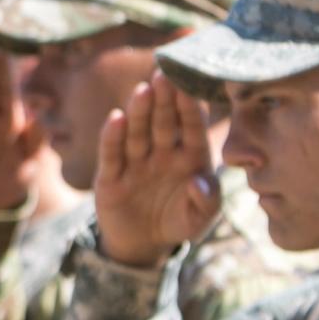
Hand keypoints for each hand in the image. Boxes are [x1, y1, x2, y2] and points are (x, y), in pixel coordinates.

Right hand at [93, 79, 220, 269]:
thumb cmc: (177, 222)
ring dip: (140, 112)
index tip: (191, 87)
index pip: (192, 128)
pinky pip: (112, 154)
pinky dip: (113, 137)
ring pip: (138, 132)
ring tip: (144, 91)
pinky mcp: (111, 176)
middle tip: (165, 75)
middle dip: (165, 100)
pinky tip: (116, 118)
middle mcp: (162, 153)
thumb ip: (207, 201)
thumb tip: (200, 181)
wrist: (143, 244)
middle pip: (164, 122)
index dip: (191, 108)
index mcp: (190, 157)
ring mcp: (136, 162)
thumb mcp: (199, 219)